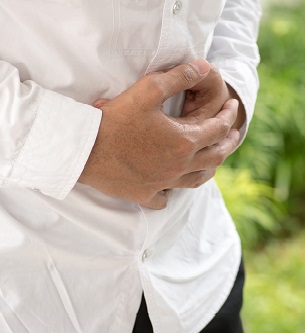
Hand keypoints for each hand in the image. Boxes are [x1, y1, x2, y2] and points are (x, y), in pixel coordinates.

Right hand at [79, 60, 239, 208]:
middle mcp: (179, 166)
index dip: (229, 116)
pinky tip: (169, 188)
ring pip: (197, 180)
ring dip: (210, 168)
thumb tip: (204, 67)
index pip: (218, 128)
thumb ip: (178, 77)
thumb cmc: (115, 120)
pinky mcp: (144, 194)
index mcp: (184, 142)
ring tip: (213, 161)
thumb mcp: (148, 90)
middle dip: (228, 143)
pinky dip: (170, 192)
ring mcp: (162, 184)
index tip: (233, 108)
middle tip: (233, 134)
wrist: (85, 150)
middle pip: (216, 157)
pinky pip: (164, 198)